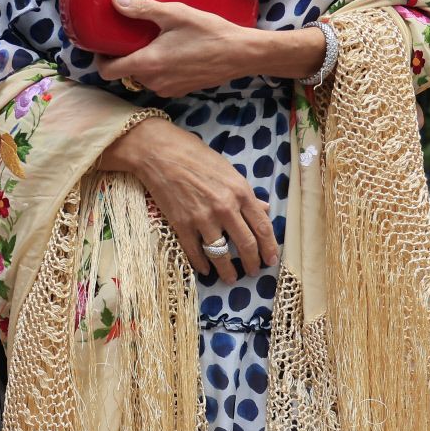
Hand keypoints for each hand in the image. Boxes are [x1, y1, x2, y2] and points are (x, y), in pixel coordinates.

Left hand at [96, 0, 258, 97]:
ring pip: (142, 78)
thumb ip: (143, 8)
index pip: (107, 72)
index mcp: (147, 64)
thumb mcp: (175, 14)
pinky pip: (160, 81)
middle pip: (124, 73)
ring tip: (152, 41)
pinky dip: (159, 69)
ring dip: (142, 63)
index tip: (103, 44)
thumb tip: (116, 0)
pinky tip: (171, 52)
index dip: (100, 59)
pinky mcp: (182, 90)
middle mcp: (154, 82)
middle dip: (123, 56)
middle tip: (130, 36)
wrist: (243, 54)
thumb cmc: (209, 32)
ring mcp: (168, 89)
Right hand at [98, 117, 276, 281]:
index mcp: (241, 192)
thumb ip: (246, 193)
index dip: (269, 247)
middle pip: (246, 244)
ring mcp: (202, 218)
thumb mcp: (228, 170)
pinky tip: (205, 270)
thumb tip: (264, 210)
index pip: (263, 227)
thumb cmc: (194, 155)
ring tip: (231, 278)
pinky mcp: (181, 223)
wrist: (159, 152)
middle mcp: (225, 208)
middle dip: (252, 263)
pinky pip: (194, 251)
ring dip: (227, 270)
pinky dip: (201, 264)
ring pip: (221, 253)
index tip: (270, 259)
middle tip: (253, 272)